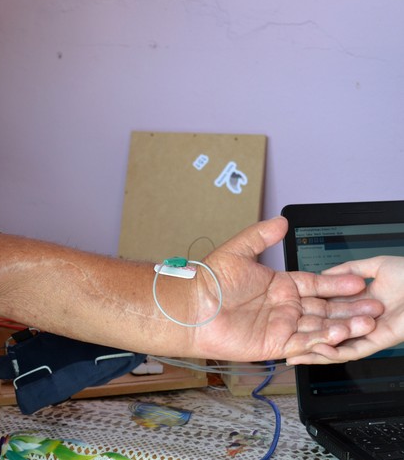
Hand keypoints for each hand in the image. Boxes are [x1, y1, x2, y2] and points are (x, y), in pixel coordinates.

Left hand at [186, 216, 382, 361]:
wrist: (192, 308)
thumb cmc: (209, 281)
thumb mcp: (237, 251)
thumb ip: (260, 236)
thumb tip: (280, 221)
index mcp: (279, 285)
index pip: (315, 284)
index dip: (336, 283)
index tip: (358, 280)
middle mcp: (283, 306)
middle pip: (324, 307)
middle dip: (349, 306)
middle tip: (374, 304)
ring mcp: (280, 326)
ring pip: (319, 326)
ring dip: (343, 324)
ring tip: (367, 320)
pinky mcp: (274, 344)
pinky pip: (304, 344)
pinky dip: (322, 340)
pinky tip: (340, 334)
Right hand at [287, 256, 403, 364]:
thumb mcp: (375, 265)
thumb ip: (348, 269)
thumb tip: (325, 273)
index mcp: (360, 302)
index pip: (327, 312)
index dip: (306, 316)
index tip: (287, 316)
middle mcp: (362, 320)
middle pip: (327, 333)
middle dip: (303, 340)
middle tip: (282, 343)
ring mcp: (370, 332)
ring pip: (337, 347)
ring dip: (314, 352)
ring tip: (293, 354)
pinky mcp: (379, 340)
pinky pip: (353, 351)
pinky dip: (334, 352)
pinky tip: (316, 350)